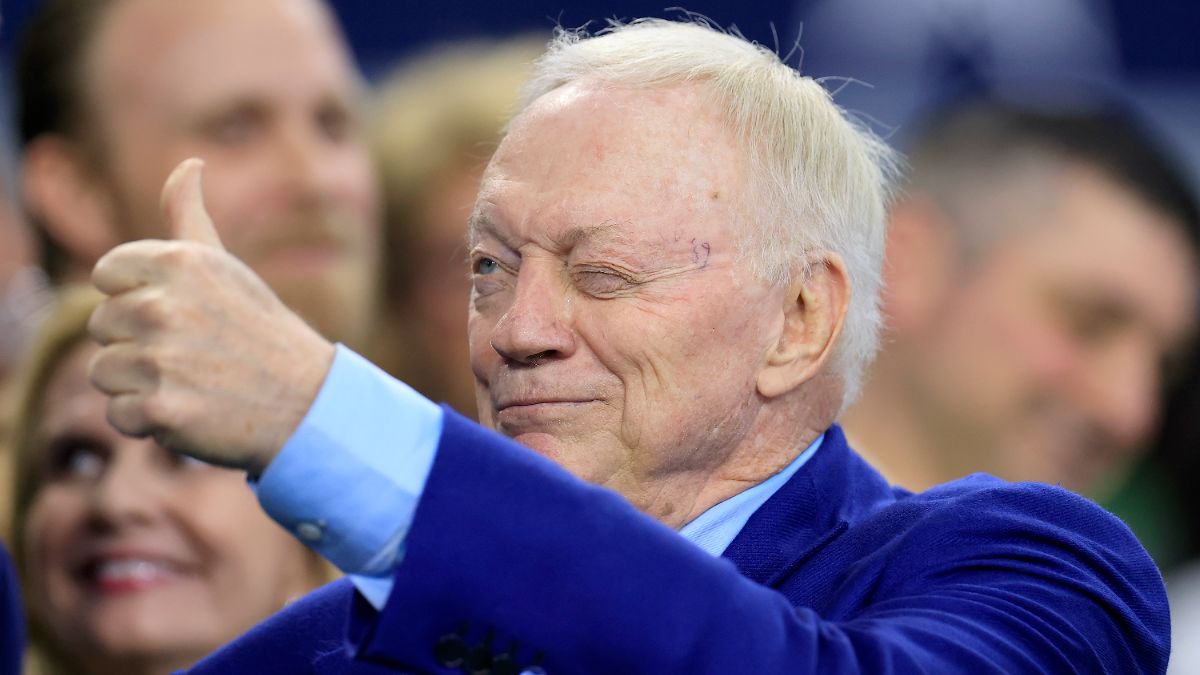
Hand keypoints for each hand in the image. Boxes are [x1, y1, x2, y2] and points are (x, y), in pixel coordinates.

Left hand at [88, 158, 335, 474]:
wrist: (305, 403)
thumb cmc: (260, 332)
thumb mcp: (227, 267)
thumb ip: (190, 215)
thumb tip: (189, 163)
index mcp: (177, 263)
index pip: (106, 275)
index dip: (137, 297)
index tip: (180, 313)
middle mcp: (164, 306)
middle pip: (102, 327)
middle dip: (139, 345)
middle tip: (194, 354)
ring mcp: (162, 359)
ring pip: (105, 372)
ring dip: (141, 385)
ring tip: (192, 383)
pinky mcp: (161, 409)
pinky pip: (119, 415)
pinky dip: (150, 422)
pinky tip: (191, 411)